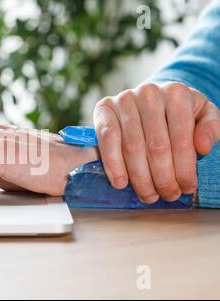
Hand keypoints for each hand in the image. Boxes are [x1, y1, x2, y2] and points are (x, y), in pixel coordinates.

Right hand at [94, 82, 219, 202]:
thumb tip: (203, 147)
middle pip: (156, 147)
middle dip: (163, 178)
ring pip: (132, 148)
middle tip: (167, 195)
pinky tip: (121, 182)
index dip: (184, 170)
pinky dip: (113, 164)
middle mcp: (149, 93)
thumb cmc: (177, 113)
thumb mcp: (202, 115)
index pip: (182, 140)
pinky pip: (108, 140)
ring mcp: (124, 99)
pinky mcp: (104, 108)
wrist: (148, 100)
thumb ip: (211, 129)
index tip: (186, 188)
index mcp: (177, 93)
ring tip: (148, 194)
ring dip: (140, 178)